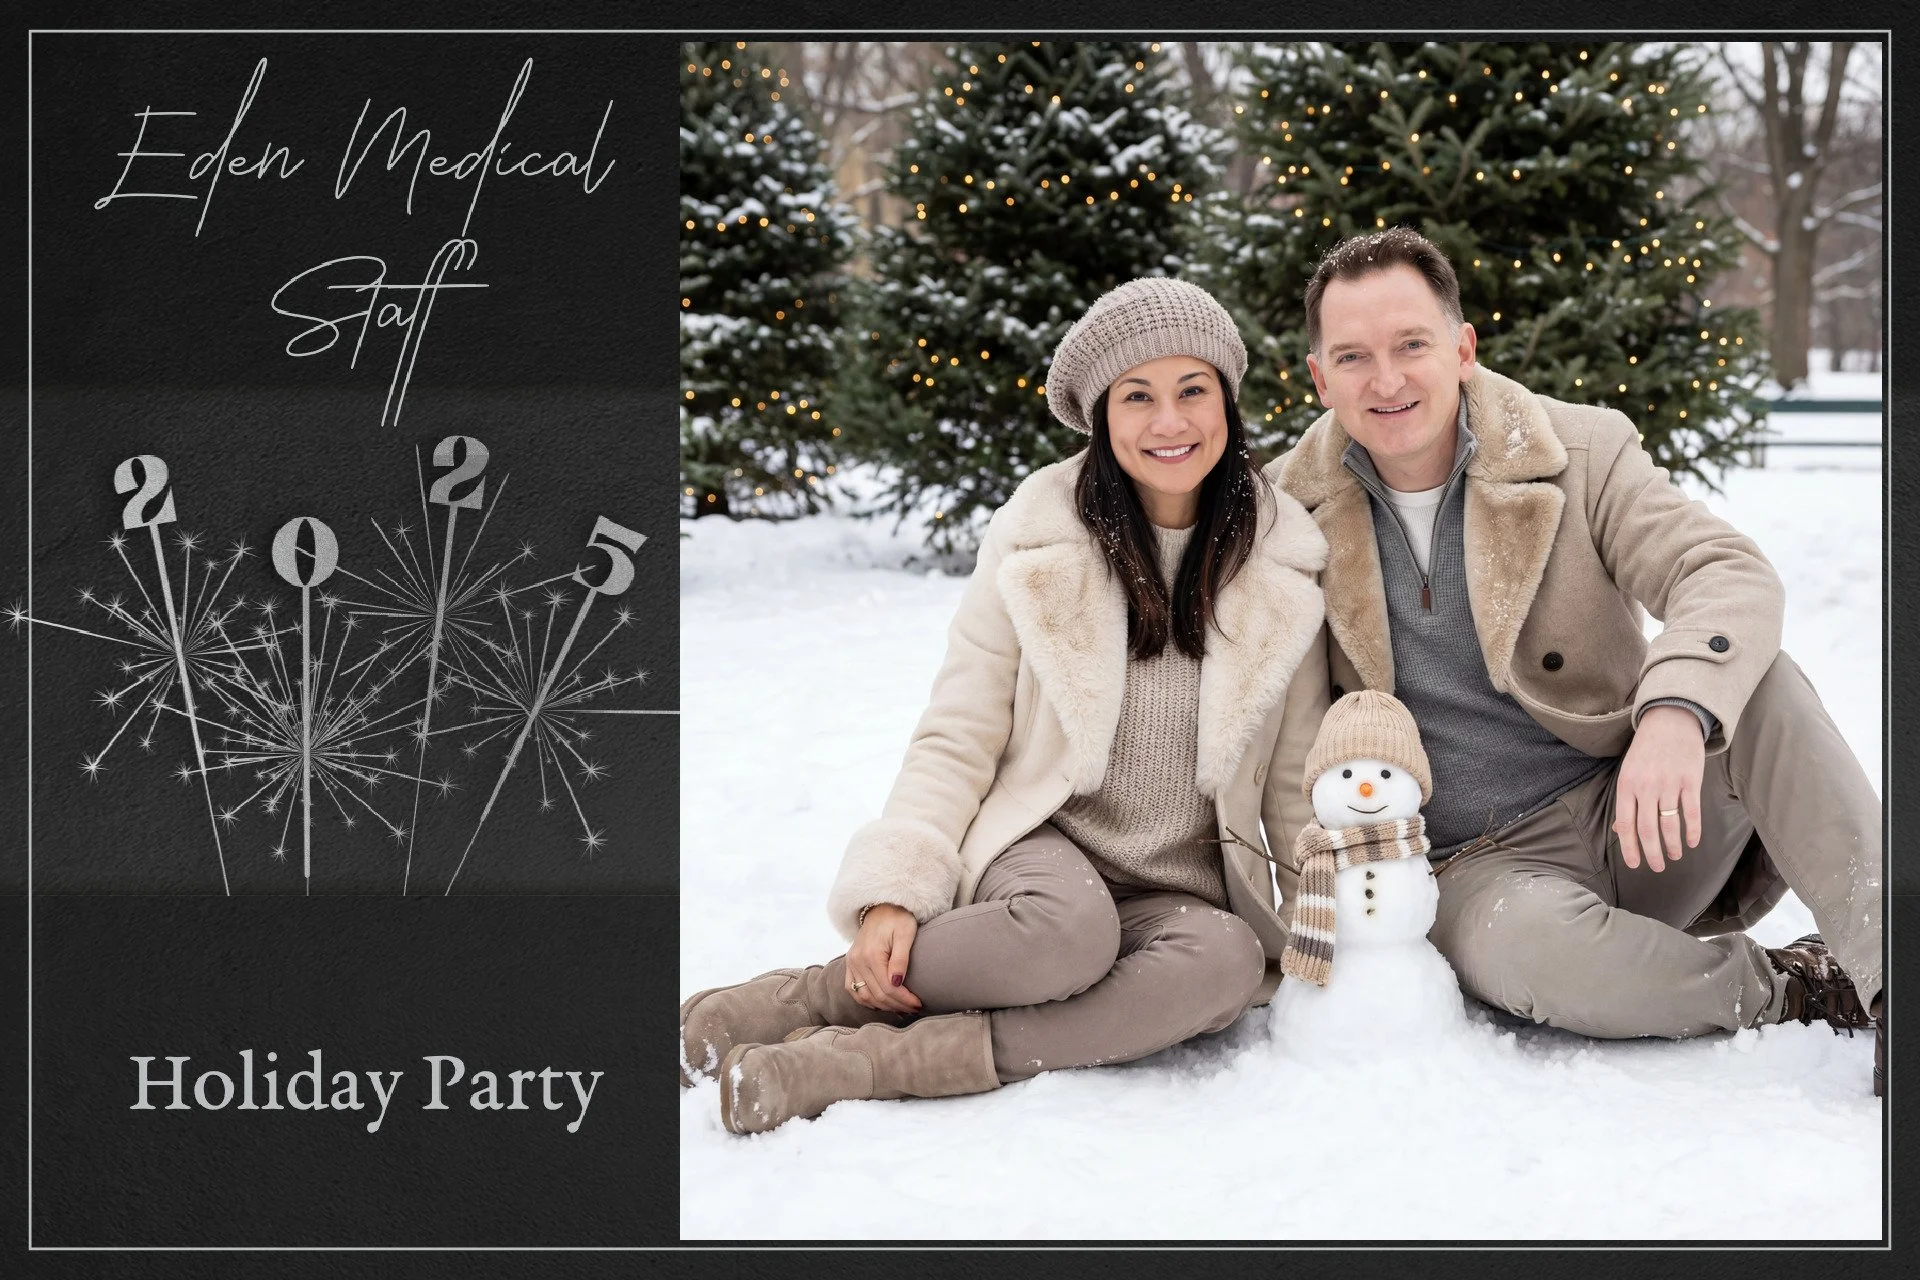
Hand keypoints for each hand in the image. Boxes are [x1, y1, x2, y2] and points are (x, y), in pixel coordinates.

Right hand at [846, 904, 922, 1013]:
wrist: (881, 907)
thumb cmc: (898, 918)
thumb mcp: (905, 933)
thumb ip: (901, 958)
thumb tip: (897, 982)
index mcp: (871, 954)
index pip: (888, 988)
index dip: (904, 1000)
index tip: (919, 1004)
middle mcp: (857, 961)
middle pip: (877, 995)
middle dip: (897, 1005)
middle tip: (914, 1008)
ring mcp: (851, 963)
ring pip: (864, 996)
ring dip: (883, 1006)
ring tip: (901, 1007)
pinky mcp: (849, 964)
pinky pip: (852, 990)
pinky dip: (866, 1000)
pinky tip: (881, 1003)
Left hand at [1612, 704, 1705, 872]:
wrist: (1670, 721)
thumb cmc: (1645, 750)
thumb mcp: (1628, 771)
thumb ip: (1626, 801)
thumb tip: (1620, 831)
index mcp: (1627, 786)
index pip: (1625, 824)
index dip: (1630, 848)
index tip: (1635, 865)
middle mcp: (1646, 787)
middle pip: (1648, 830)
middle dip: (1652, 853)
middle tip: (1657, 867)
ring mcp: (1669, 785)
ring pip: (1670, 825)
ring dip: (1673, 845)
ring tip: (1675, 856)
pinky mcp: (1690, 781)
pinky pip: (1691, 813)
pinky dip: (1693, 831)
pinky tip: (1693, 842)